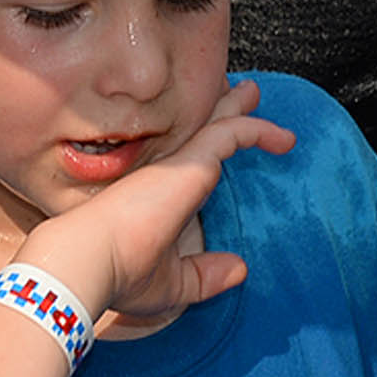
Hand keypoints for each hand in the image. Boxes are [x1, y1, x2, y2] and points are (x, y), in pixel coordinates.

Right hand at [21, 79, 293, 343]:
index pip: (187, 163)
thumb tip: (239, 267)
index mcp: (159, 197)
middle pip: (198, 132)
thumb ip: (206, 274)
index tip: (222, 137)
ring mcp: (176, 165)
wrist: (93, 261)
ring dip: (237, 109)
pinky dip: (256, 130)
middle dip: (218, 110)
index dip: (205, 147)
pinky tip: (283, 138)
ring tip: (254, 94)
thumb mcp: (174, 282)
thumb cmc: (121, 274)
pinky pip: (232, 134)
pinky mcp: (190, 163)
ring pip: (212, 124)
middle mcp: (166, 174)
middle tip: (238, 93)